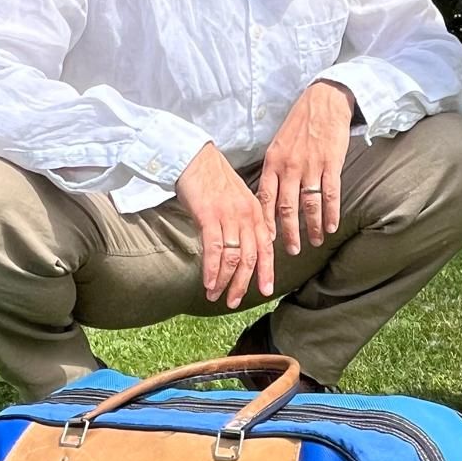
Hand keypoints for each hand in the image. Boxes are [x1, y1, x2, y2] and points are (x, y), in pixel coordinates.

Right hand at [175, 142, 275, 307]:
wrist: (195, 158)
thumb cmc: (213, 179)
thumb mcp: (239, 199)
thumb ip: (247, 221)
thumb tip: (252, 244)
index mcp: (255, 212)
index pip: (265, 247)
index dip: (266, 271)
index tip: (265, 290)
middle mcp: (246, 216)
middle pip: (251, 258)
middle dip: (243, 283)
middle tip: (235, 302)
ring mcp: (229, 217)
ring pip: (233, 257)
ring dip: (225, 281)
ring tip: (217, 296)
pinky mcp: (209, 216)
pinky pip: (214, 249)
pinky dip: (212, 270)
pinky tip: (208, 283)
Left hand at [259, 81, 354, 256]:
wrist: (323, 101)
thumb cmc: (300, 123)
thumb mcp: (278, 144)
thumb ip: (274, 170)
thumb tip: (270, 196)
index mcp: (272, 162)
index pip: (264, 199)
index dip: (266, 222)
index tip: (267, 240)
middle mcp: (289, 167)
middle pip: (286, 208)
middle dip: (288, 233)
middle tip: (291, 251)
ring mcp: (310, 166)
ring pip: (308, 205)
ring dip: (313, 227)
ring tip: (315, 242)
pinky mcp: (331, 163)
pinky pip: (330, 194)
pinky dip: (331, 213)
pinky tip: (332, 226)